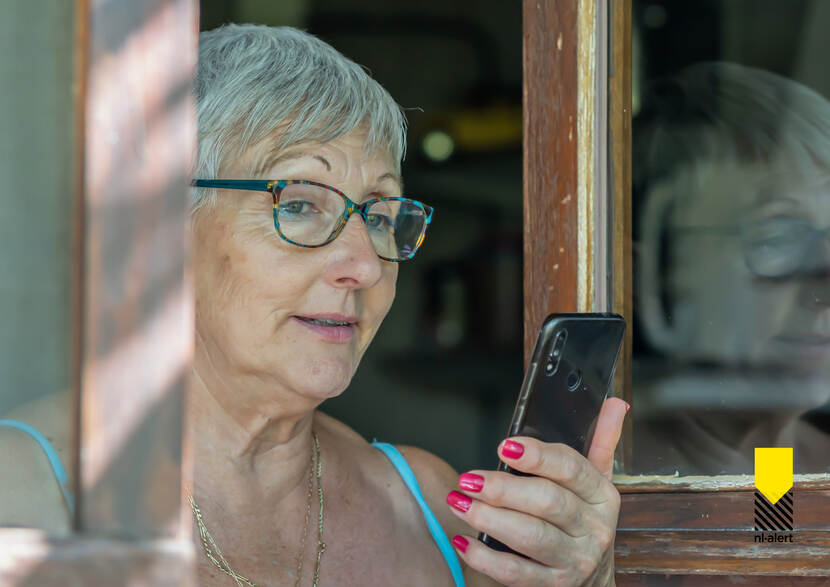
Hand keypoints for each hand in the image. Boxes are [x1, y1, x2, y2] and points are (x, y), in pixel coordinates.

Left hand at [446, 397, 628, 585]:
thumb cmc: (582, 520)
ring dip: (489, 517)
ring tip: (459, 502)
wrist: (590, 581)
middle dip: (503, 488)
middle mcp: (594, 529)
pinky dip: (485, 557)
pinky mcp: (554, 585)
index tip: (505, 446)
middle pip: (547, 501)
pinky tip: (463, 541)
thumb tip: (616, 402)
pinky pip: (516, 572)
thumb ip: (601, 441)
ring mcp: (575, 560)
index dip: (538, 456)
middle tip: (469, 479)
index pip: (571, 468)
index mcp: (603, 495)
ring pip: (530, 536)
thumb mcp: (595, 482)